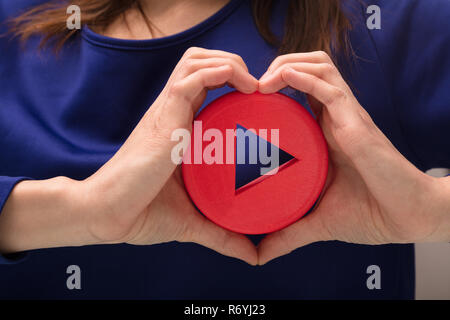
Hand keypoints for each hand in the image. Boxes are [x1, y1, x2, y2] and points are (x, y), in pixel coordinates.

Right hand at [78, 47, 258, 264]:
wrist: (109, 214)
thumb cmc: (145, 213)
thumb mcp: (194, 221)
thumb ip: (224, 235)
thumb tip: (254, 257)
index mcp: (178, 127)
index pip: (205, 85)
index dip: (232, 81)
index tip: (260, 101)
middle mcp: (172, 113)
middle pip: (201, 61)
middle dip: (234, 63)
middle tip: (259, 88)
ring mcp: (166, 110)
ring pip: (196, 60)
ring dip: (230, 62)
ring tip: (254, 86)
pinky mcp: (164, 115)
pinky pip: (192, 77)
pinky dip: (221, 72)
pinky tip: (245, 88)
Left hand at [257, 51, 449, 264]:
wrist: (407, 219)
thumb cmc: (369, 214)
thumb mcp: (317, 221)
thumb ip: (288, 233)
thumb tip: (258, 255)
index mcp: (325, 132)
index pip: (298, 93)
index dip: (272, 87)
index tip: (244, 101)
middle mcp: (334, 118)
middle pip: (307, 68)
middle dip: (276, 65)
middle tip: (249, 87)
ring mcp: (346, 115)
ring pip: (318, 66)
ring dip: (285, 64)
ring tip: (259, 84)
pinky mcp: (355, 121)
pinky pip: (329, 87)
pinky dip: (303, 77)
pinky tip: (280, 80)